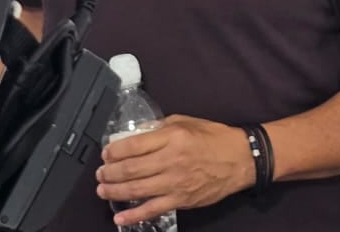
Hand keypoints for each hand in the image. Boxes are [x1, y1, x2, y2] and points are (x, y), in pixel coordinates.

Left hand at [97, 116, 253, 225]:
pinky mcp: (181, 200)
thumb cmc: (214, 138)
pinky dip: (134, 216)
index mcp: (172, 137)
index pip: (134, 145)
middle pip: (131, 169)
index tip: (105, 153)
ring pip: (137, 190)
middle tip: (100, 174)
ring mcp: (175, 182)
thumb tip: (137, 136)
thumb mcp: (185, 122)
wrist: (239, 159)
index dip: (114, 151)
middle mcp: (171, 160)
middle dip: (110, 173)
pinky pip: (152, 210)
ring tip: (103, 190)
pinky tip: (120, 218)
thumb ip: (160, 128)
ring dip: (115, 191)